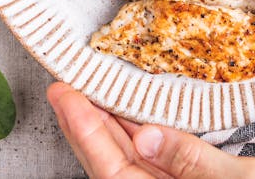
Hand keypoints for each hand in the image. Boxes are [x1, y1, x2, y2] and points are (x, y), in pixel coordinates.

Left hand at [47, 83, 254, 178]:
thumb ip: (191, 161)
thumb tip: (142, 136)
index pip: (113, 168)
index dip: (84, 129)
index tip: (63, 92)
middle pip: (114, 167)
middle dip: (87, 127)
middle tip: (63, 86)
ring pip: (132, 165)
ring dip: (109, 132)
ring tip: (88, 95)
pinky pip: (155, 165)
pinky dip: (139, 139)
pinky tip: (134, 119)